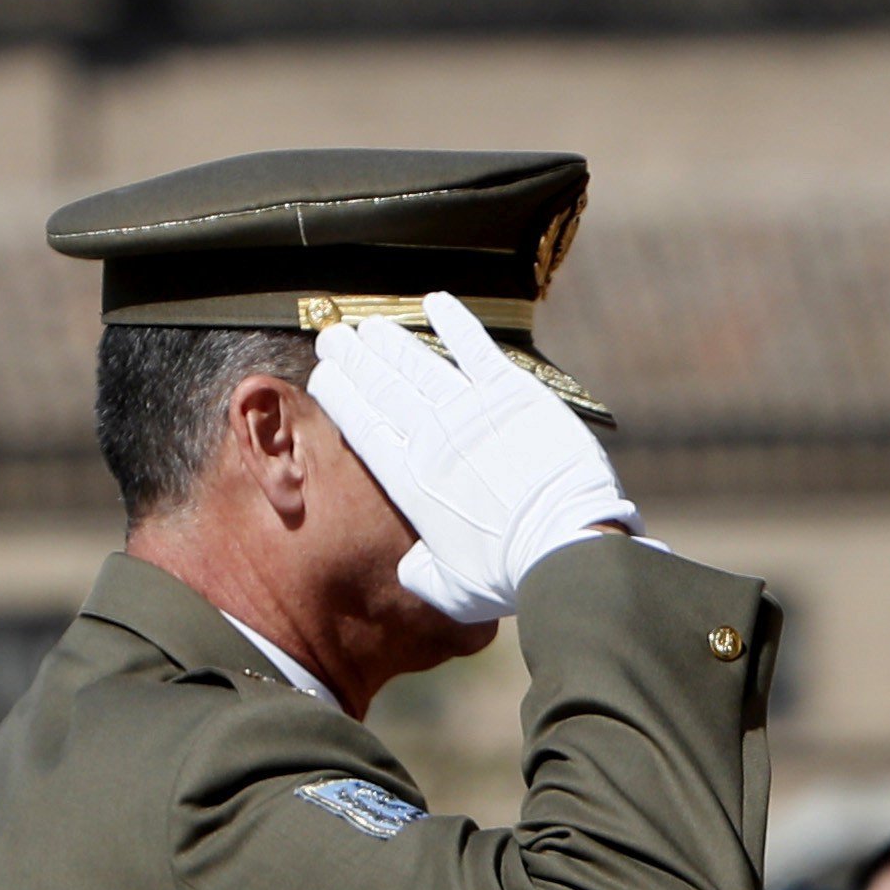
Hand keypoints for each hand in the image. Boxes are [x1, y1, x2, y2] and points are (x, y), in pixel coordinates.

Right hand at [305, 292, 638, 622]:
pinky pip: (476, 347)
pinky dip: (454, 322)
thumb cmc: (510, 574)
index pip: (360, 423)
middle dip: (353, 358)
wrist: (565, 545)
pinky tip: (435, 302)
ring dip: (390, 341)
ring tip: (369, 326)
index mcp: (409, 478)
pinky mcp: (513, 394)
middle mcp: (431, 436)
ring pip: (417, 363)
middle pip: (380, 385)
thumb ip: (420, 573)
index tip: (324, 377)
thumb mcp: (450, 588)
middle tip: (334, 337)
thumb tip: (408, 570)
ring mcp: (470, 410)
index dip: (339, 395)